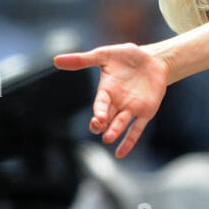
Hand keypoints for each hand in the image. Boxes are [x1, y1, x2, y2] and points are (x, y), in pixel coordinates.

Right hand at [53, 43, 169, 158]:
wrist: (152, 59)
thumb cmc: (127, 57)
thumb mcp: (104, 55)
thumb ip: (82, 60)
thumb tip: (56, 60)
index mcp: (106, 90)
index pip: (100, 103)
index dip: (99, 110)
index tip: (98, 117)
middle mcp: (117, 102)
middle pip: (107, 117)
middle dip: (102, 123)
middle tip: (98, 127)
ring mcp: (132, 108)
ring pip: (121, 124)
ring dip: (114, 132)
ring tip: (108, 139)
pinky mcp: (146, 111)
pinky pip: (137, 129)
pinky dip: (129, 141)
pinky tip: (121, 153)